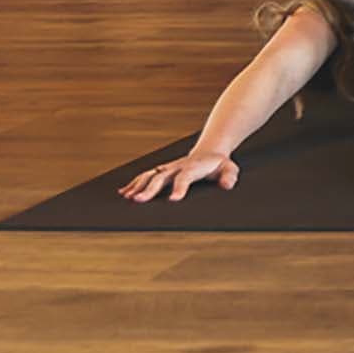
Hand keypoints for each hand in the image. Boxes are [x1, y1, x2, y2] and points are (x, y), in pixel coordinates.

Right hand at [120, 151, 236, 202]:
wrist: (210, 151)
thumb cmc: (220, 164)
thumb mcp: (230, 169)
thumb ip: (230, 176)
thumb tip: (227, 186)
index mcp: (193, 167)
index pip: (185, 177)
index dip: (179, 187)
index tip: (173, 200)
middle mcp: (177, 166)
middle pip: (161, 177)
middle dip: (149, 189)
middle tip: (138, 201)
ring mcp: (168, 168)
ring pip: (150, 175)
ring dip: (138, 186)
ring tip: (127, 197)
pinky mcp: (162, 170)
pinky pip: (145, 176)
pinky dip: (134, 183)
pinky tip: (123, 192)